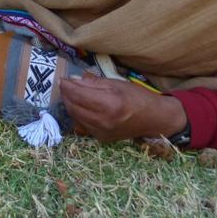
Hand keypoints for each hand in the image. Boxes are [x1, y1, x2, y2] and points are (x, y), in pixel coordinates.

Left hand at [58, 73, 186, 142]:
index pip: (78, 94)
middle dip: (66, 94)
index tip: (62, 79)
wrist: (154, 119)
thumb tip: (74, 80)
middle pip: (73, 106)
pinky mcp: (101, 139)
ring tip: (70, 94)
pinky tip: (80, 106)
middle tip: (65, 85)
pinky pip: (83, 124)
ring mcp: (101, 132)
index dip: (67, 86)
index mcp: (109, 104)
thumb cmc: (137, 97)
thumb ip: (93, 83)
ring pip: (75, 116)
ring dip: (69, 104)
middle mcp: (103, 120)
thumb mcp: (117, 84)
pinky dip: (78, 114)